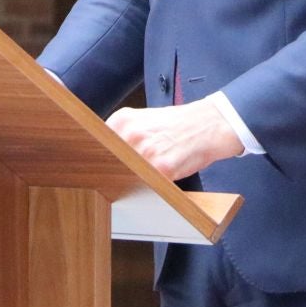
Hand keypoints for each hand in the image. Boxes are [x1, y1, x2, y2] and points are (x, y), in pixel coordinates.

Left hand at [106, 100, 244, 181]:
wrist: (208, 124)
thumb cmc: (178, 124)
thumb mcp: (143, 120)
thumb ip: (122, 134)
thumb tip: (102, 154)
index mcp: (122, 120)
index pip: (96, 146)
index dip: (101, 160)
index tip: (100, 167)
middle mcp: (130, 134)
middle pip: (108, 163)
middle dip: (115, 171)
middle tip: (124, 174)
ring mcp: (144, 151)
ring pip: (125, 176)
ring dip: (131, 181)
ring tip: (146, 175)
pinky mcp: (161, 168)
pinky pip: (147, 185)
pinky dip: (151, 186)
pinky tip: (159, 179)